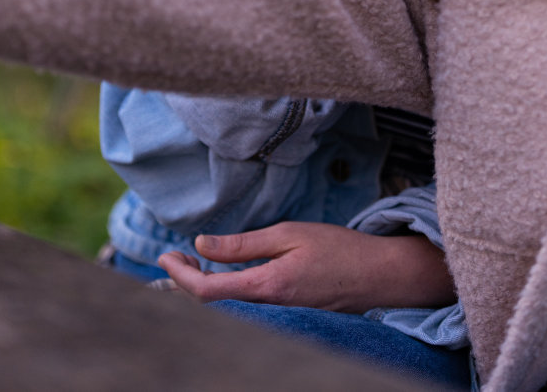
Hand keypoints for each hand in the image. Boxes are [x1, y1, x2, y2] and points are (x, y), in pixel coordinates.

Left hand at [156, 222, 455, 312]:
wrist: (381, 276)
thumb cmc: (339, 250)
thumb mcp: (289, 235)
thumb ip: (243, 244)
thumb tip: (202, 244)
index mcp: (266, 287)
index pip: (207, 291)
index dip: (180, 276)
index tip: (165, 255)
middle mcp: (270, 307)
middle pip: (212, 302)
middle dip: (186, 280)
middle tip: (172, 255)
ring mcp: (280, 312)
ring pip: (229, 304)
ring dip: (205, 284)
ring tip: (193, 259)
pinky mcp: (288, 310)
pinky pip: (247, 303)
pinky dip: (227, 287)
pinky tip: (226, 269)